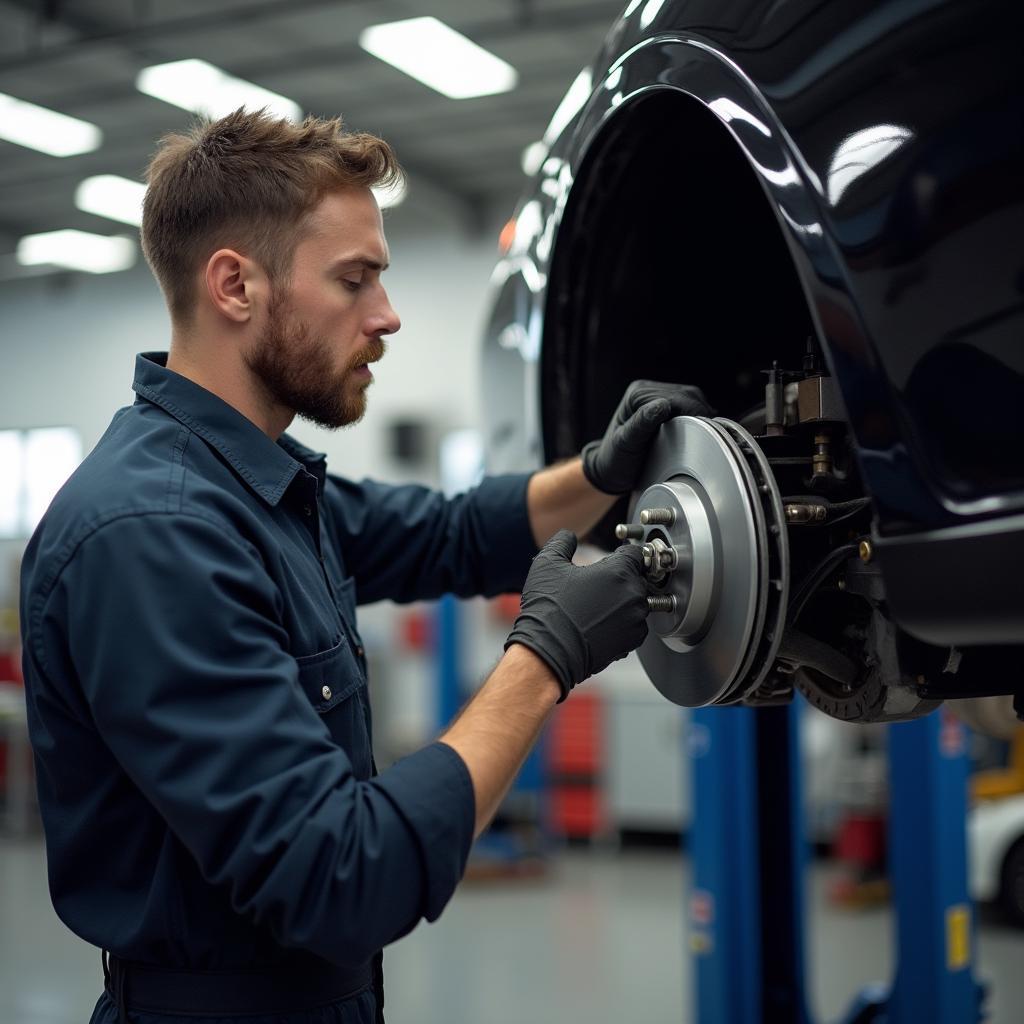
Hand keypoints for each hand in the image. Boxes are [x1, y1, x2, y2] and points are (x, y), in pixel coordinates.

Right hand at [504, 529, 649, 700]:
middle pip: (637, 577)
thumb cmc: (549, 608)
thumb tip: (568, 535)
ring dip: (622, 602)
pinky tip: (600, 624)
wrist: (550, 651)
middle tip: (598, 586)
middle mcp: (634, 594)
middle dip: (621, 579)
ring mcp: (636, 619)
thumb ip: (562, 542)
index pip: (635, 553)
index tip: (611, 561)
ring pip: (637, 602)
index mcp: (619, 571)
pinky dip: (622, 623)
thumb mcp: (548, 564)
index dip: (621, 555)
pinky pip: (634, 625)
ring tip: (596, 607)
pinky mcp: (633, 641)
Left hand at [581, 380, 713, 494]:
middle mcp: (647, 390)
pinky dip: (697, 418)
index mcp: (636, 394)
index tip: (701, 434)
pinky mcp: (666, 406)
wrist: (611, 470)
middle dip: (698, 415)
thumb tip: (662, 405)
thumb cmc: (615, 460)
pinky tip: (697, 431)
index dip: (691, 415)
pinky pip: (690, 406)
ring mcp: (657, 396)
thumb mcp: (625, 444)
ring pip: (692, 399)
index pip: (674, 399)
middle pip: (687, 396)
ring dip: (700, 415)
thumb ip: (642, 423)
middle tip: (704, 438)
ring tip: (701, 435)